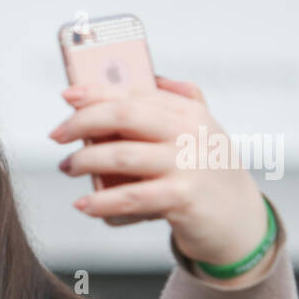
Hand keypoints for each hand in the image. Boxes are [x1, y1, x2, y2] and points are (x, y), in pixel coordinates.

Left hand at [49, 77, 275, 287]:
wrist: (241, 222)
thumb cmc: (209, 175)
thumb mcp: (201, 133)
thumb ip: (181, 103)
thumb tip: (152, 76)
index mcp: (189, 111)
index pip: (135, 91)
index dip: (96, 90)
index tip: (67, 96)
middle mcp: (189, 132)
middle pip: (123, 115)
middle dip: (81, 122)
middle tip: (57, 137)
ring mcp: (187, 164)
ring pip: (121, 155)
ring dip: (84, 161)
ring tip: (67, 167)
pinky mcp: (183, 198)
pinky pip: (131, 197)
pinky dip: (101, 201)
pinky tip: (83, 203)